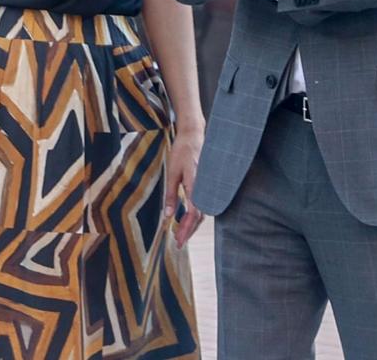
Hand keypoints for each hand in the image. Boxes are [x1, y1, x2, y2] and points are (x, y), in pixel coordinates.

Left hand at [164, 125, 204, 246]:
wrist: (194, 135)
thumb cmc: (182, 152)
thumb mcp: (172, 172)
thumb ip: (171, 194)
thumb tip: (169, 215)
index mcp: (195, 186)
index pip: (193, 215)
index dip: (186, 229)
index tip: (178, 240)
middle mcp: (205, 188)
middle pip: (200, 217)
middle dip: (189, 231)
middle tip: (178, 241)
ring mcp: (208, 186)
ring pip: (203, 212)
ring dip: (193, 224)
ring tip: (181, 233)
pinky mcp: (207, 185)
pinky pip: (203, 203)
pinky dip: (196, 214)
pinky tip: (187, 218)